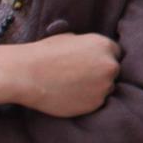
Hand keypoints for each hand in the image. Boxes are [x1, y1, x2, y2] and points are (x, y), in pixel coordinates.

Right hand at [0, 33, 121, 117]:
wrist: (26, 75)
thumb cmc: (44, 53)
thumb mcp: (70, 38)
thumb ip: (89, 45)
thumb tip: (95, 51)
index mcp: (104, 45)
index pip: (115, 53)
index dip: (102, 58)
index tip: (91, 63)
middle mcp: (110, 65)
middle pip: (113, 71)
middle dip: (101, 73)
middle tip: (80, 75)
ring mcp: (104, 86)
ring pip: (106, 88)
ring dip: (95, 87)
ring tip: (72, 85)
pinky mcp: (95, 104)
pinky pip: (97, 102)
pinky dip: (87, 100)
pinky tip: (70, 94)